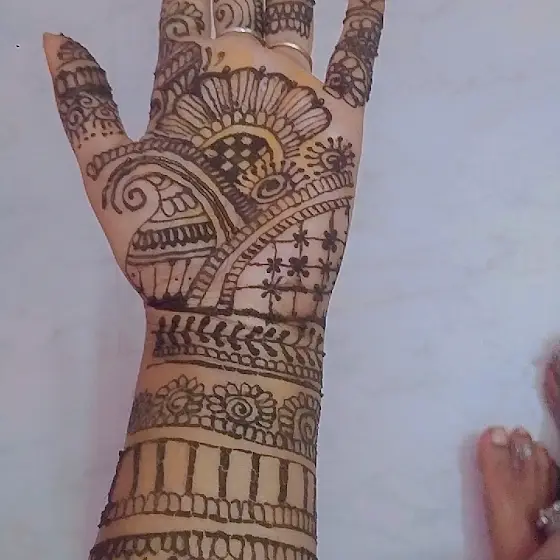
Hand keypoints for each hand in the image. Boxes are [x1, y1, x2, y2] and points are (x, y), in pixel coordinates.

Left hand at [44, 0, 383, 381]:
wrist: (234, 303)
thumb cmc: (168, 249)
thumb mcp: (109, 175)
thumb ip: (87, 107)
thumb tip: (54, 36)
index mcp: (186, 96)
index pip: (186, 14)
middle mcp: (238, 90)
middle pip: (241, 7)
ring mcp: (290, 105)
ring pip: (296, 22)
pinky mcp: (336, 128)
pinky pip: (357, 64)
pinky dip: (366, 26)